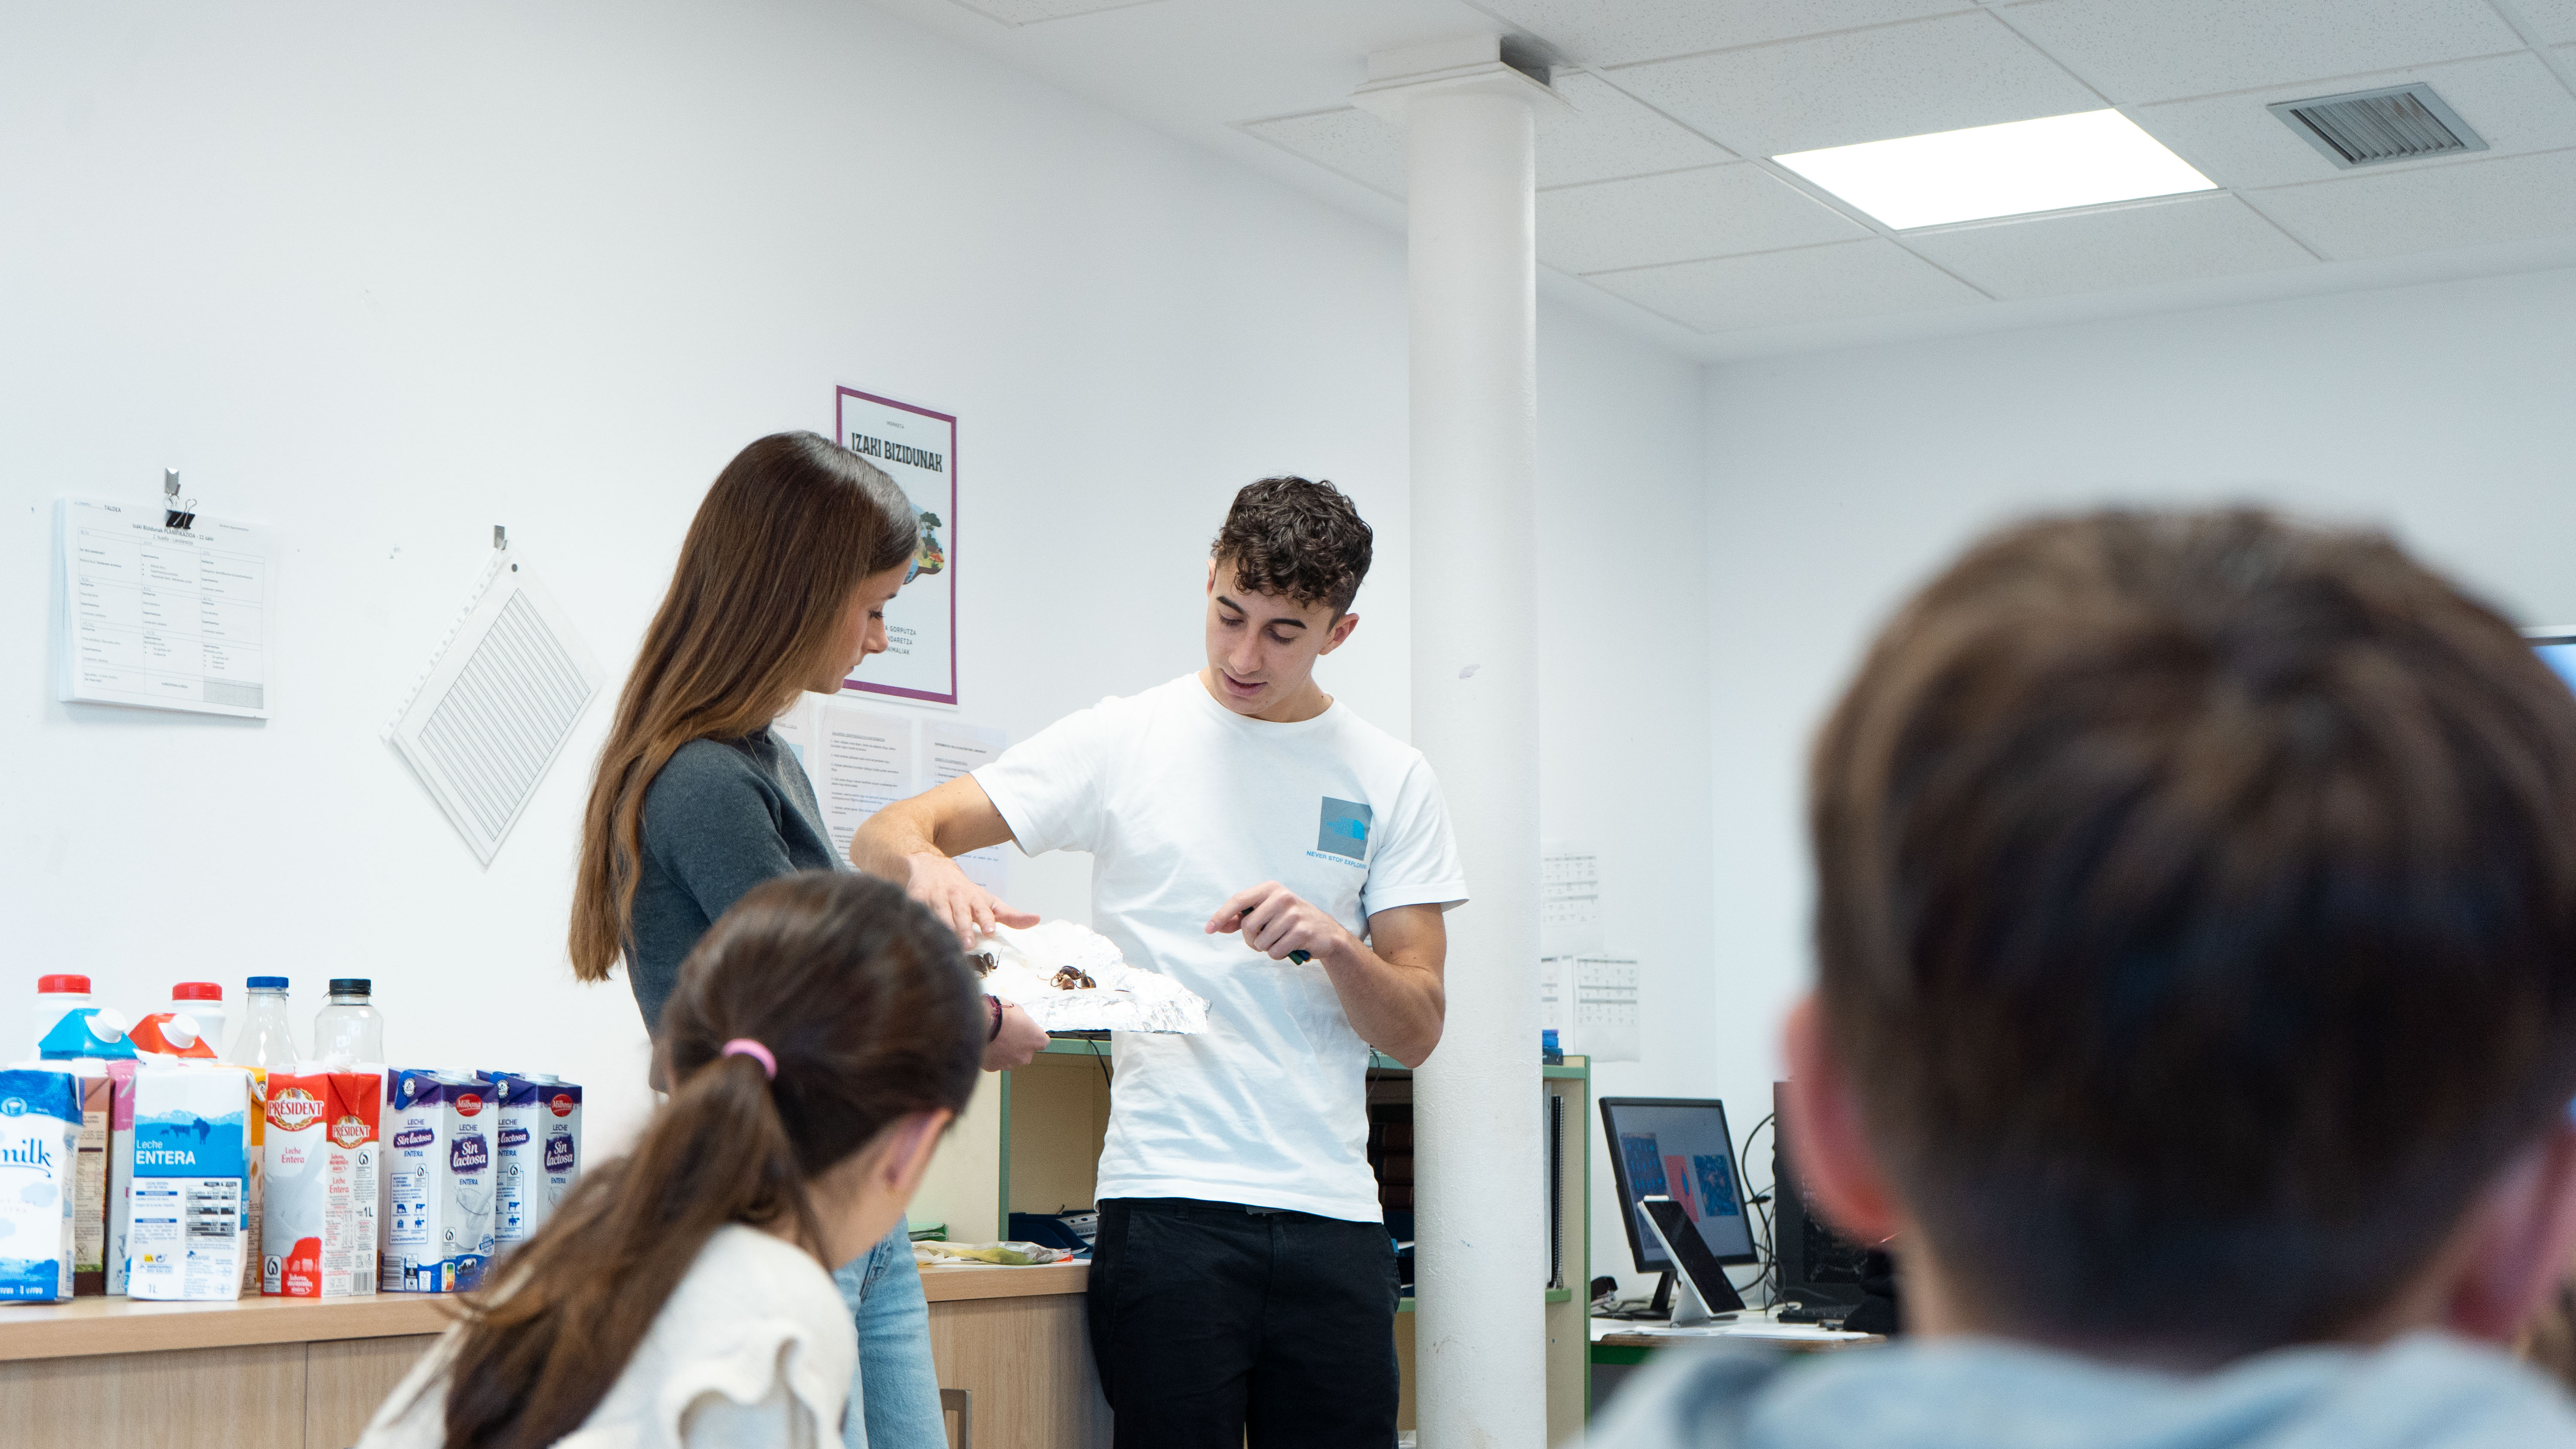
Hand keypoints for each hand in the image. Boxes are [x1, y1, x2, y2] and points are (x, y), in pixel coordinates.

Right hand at [903, 850, 1038, 947]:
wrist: (932, 867)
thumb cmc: (964, 892)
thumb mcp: (988, 901)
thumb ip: (1011, 915)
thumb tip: (1036, 920)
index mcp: (974, 899)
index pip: (982, 910)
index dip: (986, 919)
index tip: (990, 930)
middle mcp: (955, 897)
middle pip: (960, 915)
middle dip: (964, 929)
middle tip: (968, 945)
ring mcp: (934, 898)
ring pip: (939, 915)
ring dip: (942, 927)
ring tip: (946, 942)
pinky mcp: (915, 898)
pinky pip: (914, 910)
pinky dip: (913, 918)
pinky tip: (913, 929)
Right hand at [982, 1000, 1046, 1070]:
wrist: (978, 1024)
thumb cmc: (1000, 1014)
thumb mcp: (1018, 1010)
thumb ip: (1023, 1021)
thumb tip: (1020, 1022)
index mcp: (1037, 1040)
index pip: (1041, 1040)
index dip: (1032, 1035)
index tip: (1025, 1030)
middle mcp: (1026, 1056)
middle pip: (1026, 1052)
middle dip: (1018, 1044)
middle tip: (1007, 1033)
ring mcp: (1010, 1064)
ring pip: (1010, 1058)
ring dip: (1005, 1051)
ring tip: (995, 1038)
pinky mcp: (994, 1067)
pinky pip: (996, 1061)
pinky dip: (993, 1055)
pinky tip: (987, 1045)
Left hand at [1205, 881, 1353, 964]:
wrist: (1326, 932)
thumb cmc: (1291, 921)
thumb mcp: (1268, 912)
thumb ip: (1243, 918)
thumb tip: (1219, 925)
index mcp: (1271, 888)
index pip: (1238, 900)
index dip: (1221, 915)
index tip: (1208, 929)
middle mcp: (1282, 897)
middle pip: (1248, 926)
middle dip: (1251, 939)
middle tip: (1262, 940)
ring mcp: (1294, 914)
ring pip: (1261, 942)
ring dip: (1266, 948)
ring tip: (1279, 941)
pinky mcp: (1303, 931)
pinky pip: (1275, 952)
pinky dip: (1277, 954)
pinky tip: (1289, 947)